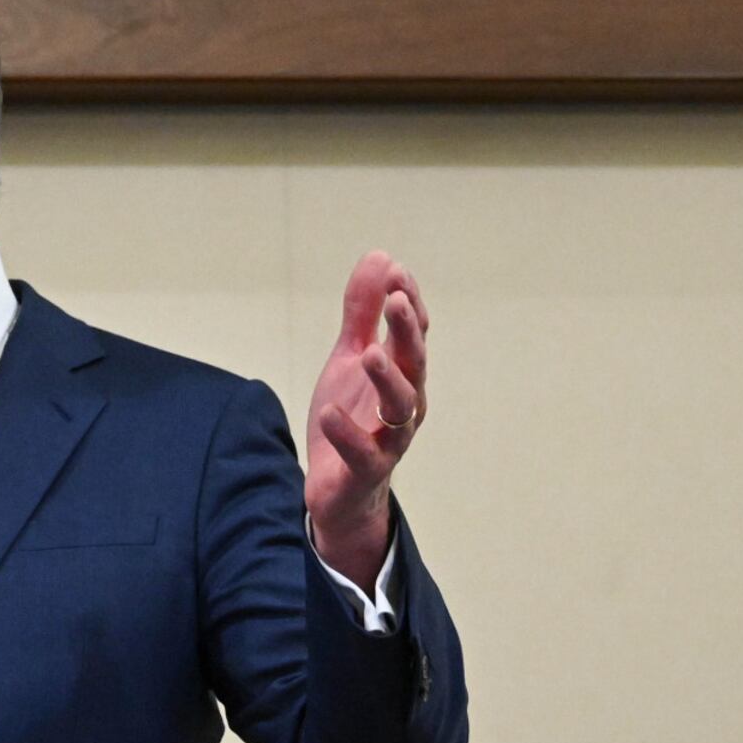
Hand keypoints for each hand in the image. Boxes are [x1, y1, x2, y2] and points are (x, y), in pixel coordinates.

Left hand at [303, 251, 429, 589]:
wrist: (337, 486)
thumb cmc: (352, 416)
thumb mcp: (350, 358)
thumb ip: (363, 313)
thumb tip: (381, 256)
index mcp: (403, 374)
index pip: (413, 334)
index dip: (408, 303)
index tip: (395, 272)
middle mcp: (405, 404)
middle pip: (414, 364)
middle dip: (407, 332)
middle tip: (396, 300)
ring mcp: (389, 439)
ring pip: (400, 409)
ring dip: (387, 380)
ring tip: (369, 354)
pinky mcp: (366, 470)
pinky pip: (362, 453)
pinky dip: (347, 433)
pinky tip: (328, 413)